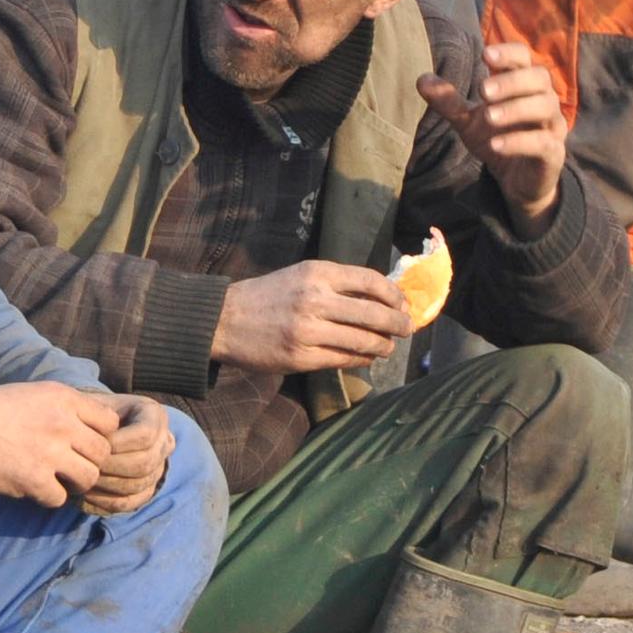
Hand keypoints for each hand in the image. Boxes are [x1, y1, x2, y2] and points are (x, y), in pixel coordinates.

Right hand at [0, 381, 120, 507]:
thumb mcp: (34, 393)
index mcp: (63, 398)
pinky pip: (60, 498)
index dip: (101, 436)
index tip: (85, 443)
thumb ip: (67, 406)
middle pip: (103, 453)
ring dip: (76, 483)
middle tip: (73, 465)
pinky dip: (49, 497)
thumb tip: (99, 427)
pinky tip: (35, 487)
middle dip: (91, 462)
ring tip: (59, 478)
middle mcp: (62, 423)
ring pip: (88, 478)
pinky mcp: (34, 479)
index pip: (110, 422)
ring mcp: (49, 452)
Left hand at [82, 397, 172, 515]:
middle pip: (144, 463)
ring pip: (138, 485)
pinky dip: (106, 501)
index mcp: (154, 415)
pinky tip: (84, 496)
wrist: (93, 429)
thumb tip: (96, 442)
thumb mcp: (92, 406)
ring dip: (106, 485)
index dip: (117, 443)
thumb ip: (95, 416)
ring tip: (80, 479)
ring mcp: (158, 468)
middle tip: (82, 465)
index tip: (89, 443)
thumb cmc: (90, 414)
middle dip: (110, 467)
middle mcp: (164, 442)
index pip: (145, 435)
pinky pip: (131, 502)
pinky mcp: (147, 489)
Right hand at [211, 261, 409, 374]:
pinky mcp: (301, 357)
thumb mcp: (301, 276)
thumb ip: (336, 283)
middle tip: (407, 329)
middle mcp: (315, 299)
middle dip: (397, 323)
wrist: (225, 319)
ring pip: (362, 340)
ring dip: (382, 346)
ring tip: (387, 347)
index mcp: (317, 273)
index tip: (403, 303)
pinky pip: (343, 359)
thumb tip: (379, 296)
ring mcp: (308, 330)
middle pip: (373, 312)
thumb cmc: (267, 295)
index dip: (394, 294)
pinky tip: (366, 358)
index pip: (370, 281)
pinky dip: (360, 359)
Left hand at [418, 40, 566, 224]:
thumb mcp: (469, 122)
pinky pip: (542, 143)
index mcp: (524, 85)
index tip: (485, 55)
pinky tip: (496, 145)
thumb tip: (421, 79)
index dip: (508, 53)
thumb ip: (449, 101)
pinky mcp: (553, 153)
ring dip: (515, 109)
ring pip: (544, 107)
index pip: (523, 57)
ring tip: (488, 116)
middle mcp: (544, 99)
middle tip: (483, 90)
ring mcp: (552, 126)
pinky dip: (519, 141)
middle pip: (539, 78)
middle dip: (511, 81)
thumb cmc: (497, 140)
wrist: (517, 182)